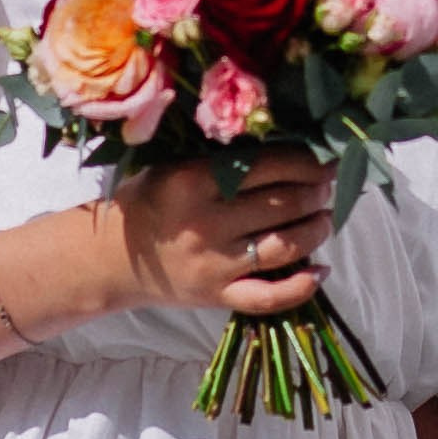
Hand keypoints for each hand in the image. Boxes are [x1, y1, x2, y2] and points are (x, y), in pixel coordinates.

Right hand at [79, 151, 333, 321]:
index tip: (324, 158)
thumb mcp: (173, 166)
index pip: (267, 166)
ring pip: (284, 246)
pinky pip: (268, 297)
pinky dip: (301, 286)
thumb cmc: (150, 201)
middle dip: (316, 193)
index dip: (305, 162)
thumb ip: (219, 156)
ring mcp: (214, 264)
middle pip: (282, 204)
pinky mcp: (217, 296)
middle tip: (327, 186)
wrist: (110, 257)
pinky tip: (321, 270)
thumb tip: (284, 141)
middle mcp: (207, 222)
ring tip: (325, 218)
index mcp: (194, 181)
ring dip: (315, 230)